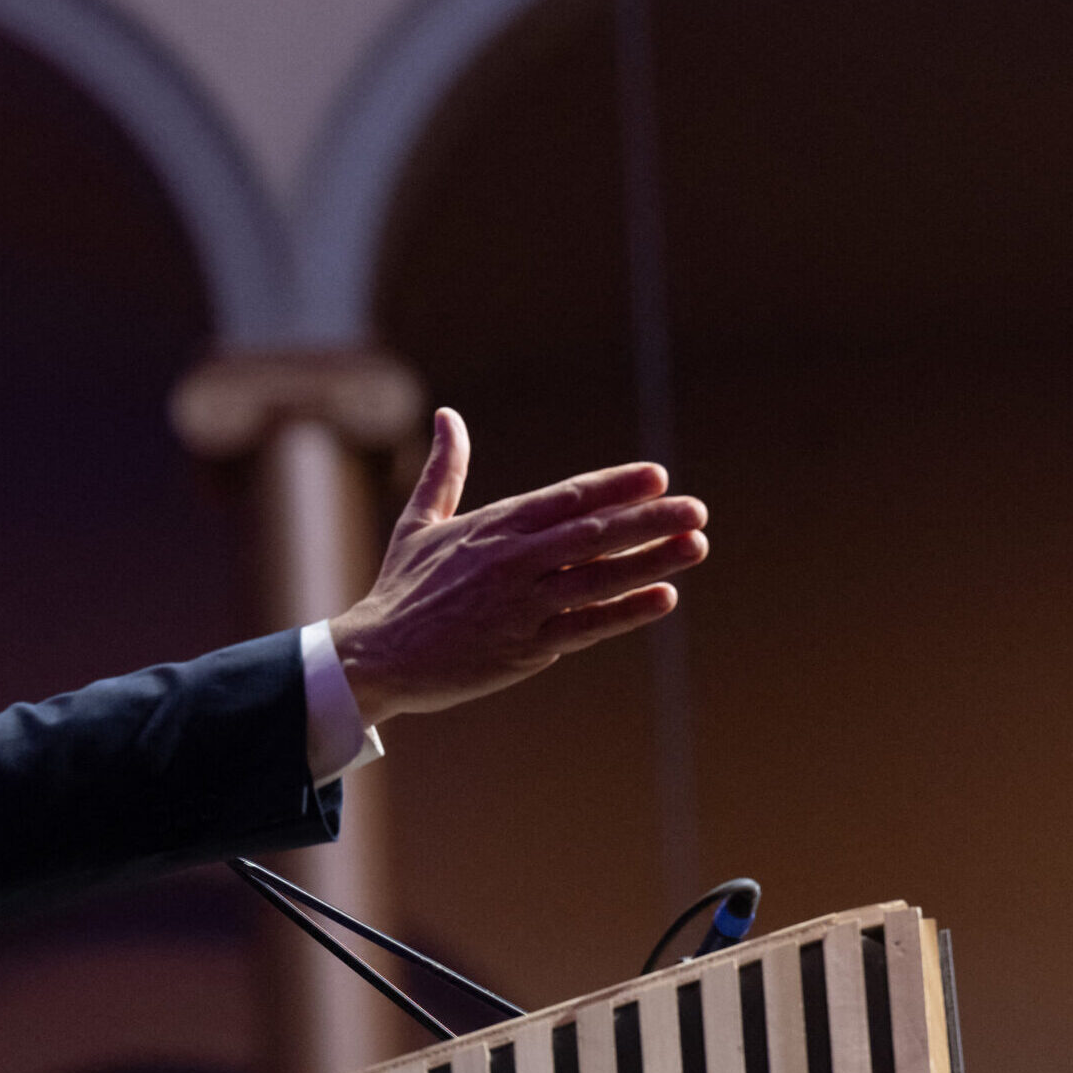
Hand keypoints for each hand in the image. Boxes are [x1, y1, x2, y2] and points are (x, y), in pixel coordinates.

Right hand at [330, 407, 707, 723]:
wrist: (376, 657)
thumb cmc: (400, 589)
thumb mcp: (420, 523)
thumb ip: (444, 470)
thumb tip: (445, 415)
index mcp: (493, 527)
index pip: (566, 498)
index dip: (615, 486)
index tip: (657, 477)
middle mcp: (512, 561)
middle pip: (593, 533)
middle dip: (649, 519)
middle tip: (696, 508)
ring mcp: (521, 604)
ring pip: (598, 578)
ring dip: (651, 560)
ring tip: (695, 545)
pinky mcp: (525, 647)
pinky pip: (585, 625)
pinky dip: (625, 612)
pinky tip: (664, 597)